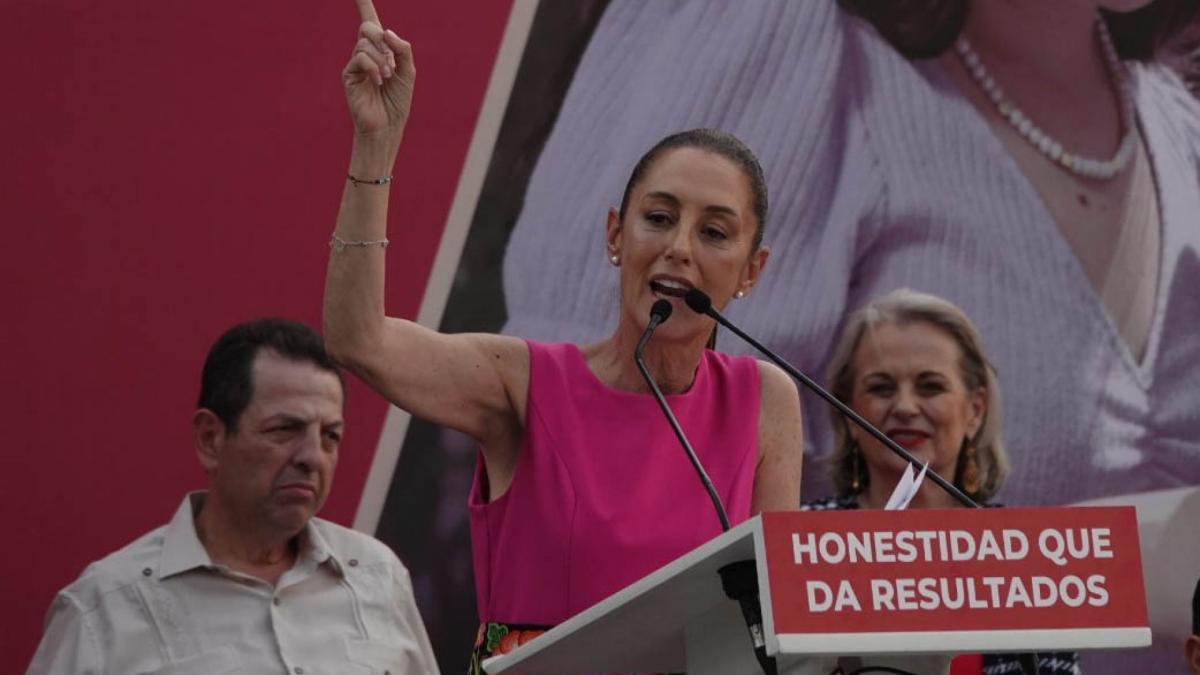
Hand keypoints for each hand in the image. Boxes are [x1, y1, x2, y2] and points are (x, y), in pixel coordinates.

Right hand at [342, 0, 413, 140]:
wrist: (388, 126)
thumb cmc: (398, 101)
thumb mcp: (408, 72)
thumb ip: (402, 49)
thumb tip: (387, 32)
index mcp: (381, 51)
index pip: (370, 21)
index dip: (363, 4)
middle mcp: (366, 53)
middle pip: (368, 27)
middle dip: (383, 40)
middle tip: (392, 63)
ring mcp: (356, 63)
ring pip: (365, 44)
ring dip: (382, 59)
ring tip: (388, 77)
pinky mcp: (349, 74)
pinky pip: (360, 57)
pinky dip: (373, 67)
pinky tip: (379, 81)